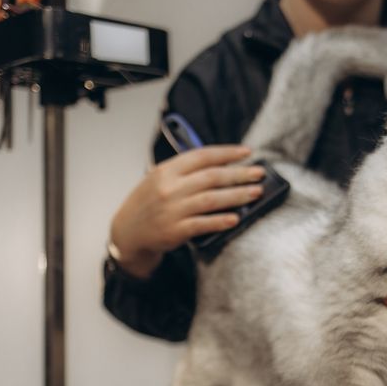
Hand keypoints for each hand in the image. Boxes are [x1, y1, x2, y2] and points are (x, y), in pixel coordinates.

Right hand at [109, 145, 265, 276]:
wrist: (127, 233)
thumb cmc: (149, 203)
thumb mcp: (159, 179)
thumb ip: (185, 170)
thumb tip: (221, 163)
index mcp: (167, 170)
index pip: (202, 156)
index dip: (227, 153)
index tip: (247, 152)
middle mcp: (170, 188)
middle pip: (212, 177)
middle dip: (239, 174)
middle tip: (259, 174)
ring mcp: (173, 210)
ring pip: (212, 199)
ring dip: (237, 195)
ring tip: (256, 193)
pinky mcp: (176, 231)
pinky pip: (203, 224)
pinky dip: (221, 220)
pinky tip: (236, 218)